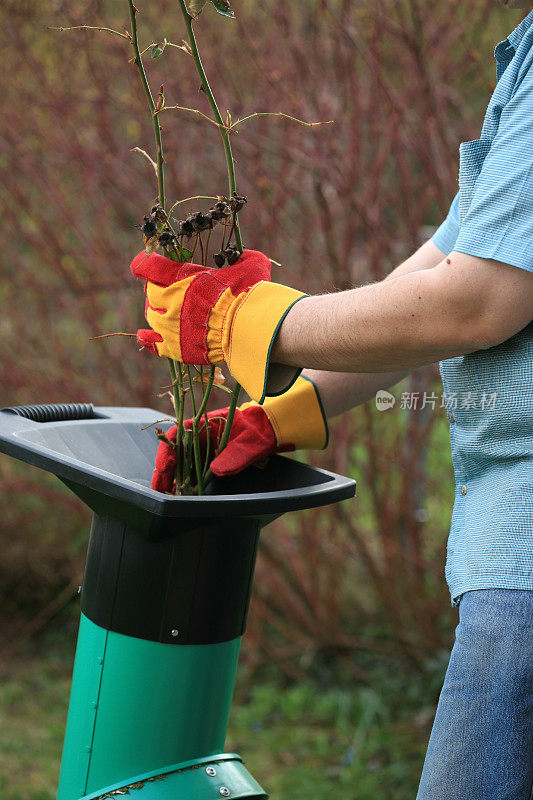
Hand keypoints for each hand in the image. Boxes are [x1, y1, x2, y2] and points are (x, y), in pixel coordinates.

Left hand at [130, 248, 305, 402]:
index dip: (147, 263)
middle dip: (156, 291)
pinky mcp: (176, 348)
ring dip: (156, 312)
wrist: (249, 330)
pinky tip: (144, 336)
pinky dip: (147, 339)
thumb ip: (244, 258)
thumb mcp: (252, 266)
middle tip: (166, 292)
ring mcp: (171, 326)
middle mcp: (171, 301)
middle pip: (151, 293)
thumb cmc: (250, 295)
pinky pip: (153, 344)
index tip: (149, 263)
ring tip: (165, 313)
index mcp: (184, 278)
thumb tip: (243, 256)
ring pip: (152, 316)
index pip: (150, 266)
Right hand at [151, 376, 327, 492]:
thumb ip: (234, 457)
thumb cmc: (260, 432)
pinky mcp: (209, 456)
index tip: (162, 469)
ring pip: (181, 461)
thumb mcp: (249, 445)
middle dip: (164, 471)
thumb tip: (216, 471)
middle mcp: (199, 434)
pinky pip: (192, 467)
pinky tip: (182, 492)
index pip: (176, 436)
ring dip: (173, 477)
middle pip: (174, 451)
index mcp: (203, 423)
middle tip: (159, 491)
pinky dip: (185, 479)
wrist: (272, 429)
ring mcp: (203, 445)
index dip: (165, 452)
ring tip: (167, 495)